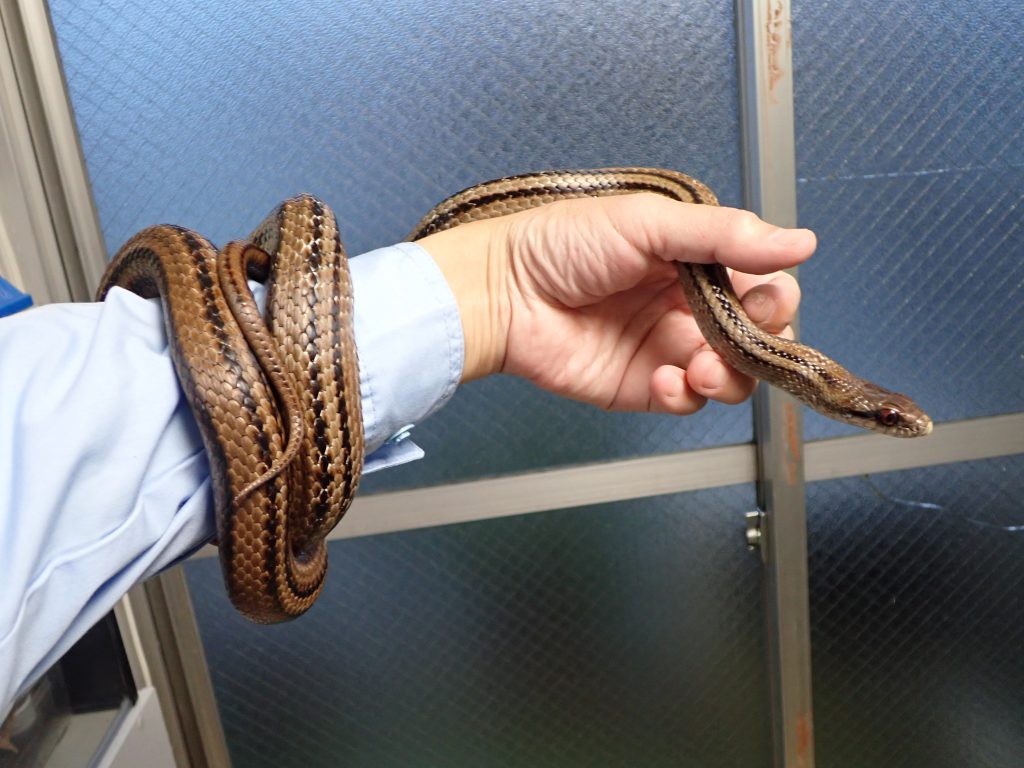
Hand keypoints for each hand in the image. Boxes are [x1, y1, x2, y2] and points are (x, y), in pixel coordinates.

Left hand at [417, 192, 815, 414]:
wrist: (502, 293)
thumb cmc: (560, 244)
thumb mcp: (647, 223)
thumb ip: (723, 235)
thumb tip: (798, 240)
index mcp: (693, 259)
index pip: (762, 283)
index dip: (774, 295)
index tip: (765, 297)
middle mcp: (687, 305)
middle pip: (756, 335)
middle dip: (760, 342)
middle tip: (740, 336)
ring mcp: (666, 347)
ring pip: (731, 375)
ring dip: (728, 375)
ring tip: (698, 366)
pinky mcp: (643, 386)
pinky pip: (687, 401)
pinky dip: (687, 395)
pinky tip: (664, 378)